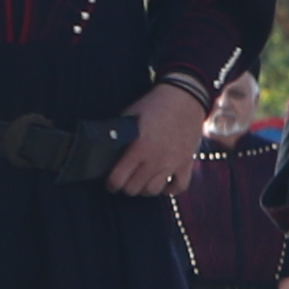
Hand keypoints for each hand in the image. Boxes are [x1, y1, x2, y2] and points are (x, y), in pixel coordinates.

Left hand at [108, 81, 202, 198]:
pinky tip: (163, 182)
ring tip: (142, 180)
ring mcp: (172, 163)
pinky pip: (178, 187)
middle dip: (126, 186)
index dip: (110, 184)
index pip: (118, 179)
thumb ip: (117, 135)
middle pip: (134, 189)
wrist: (185, 98)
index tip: (110, 182)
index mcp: (138, 148)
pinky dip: (169, 189)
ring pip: (153, 191)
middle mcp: (155, 160)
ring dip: (145, 188)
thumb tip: (101, 149)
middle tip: (125, 179)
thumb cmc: (154, 105)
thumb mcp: (129, 116)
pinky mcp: (186, 163)